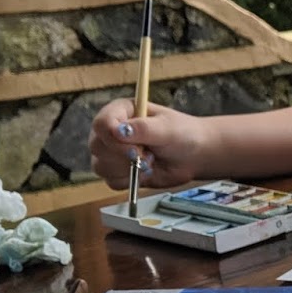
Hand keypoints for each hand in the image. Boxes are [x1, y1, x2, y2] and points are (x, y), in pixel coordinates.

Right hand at [88, 99, 208, 189]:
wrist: (194, 156)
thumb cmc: (183, 134)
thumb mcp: (167, 128)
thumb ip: (144, 128)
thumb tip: (118, 131)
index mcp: (120, 111)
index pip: (101, 124)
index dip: (113, 139)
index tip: (135, 149)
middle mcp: (111, 130)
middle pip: (97, 146)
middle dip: (124, 157)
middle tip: (148, 156)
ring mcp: (112, 151)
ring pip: (101, 166)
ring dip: (128, 170)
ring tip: (150, 161)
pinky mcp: (118, 171)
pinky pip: (111, 181)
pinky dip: (129, 181)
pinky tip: (145, 172)